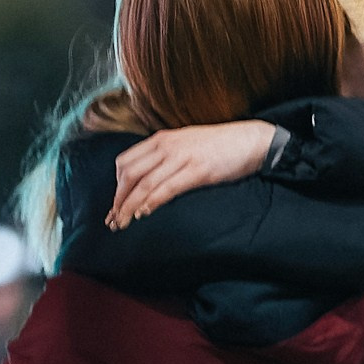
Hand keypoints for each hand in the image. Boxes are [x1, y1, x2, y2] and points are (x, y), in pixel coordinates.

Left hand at [109, 121, 279, 227]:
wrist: (250, 141)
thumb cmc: (219, 146)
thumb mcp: (185, 144)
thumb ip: (165, 156)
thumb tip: (149, 177)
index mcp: (162, 139)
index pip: (126, 161)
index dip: (116, 186)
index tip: (115, 205)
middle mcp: (167, 146)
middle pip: (129, 174)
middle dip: (118, 200)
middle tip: (113, 220)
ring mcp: (181, 158)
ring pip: (145, 184)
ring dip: (130, 206)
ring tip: (122, 224)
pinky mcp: (197, 171)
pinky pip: (167, 189)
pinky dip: (152, 203)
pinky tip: (144, 214)